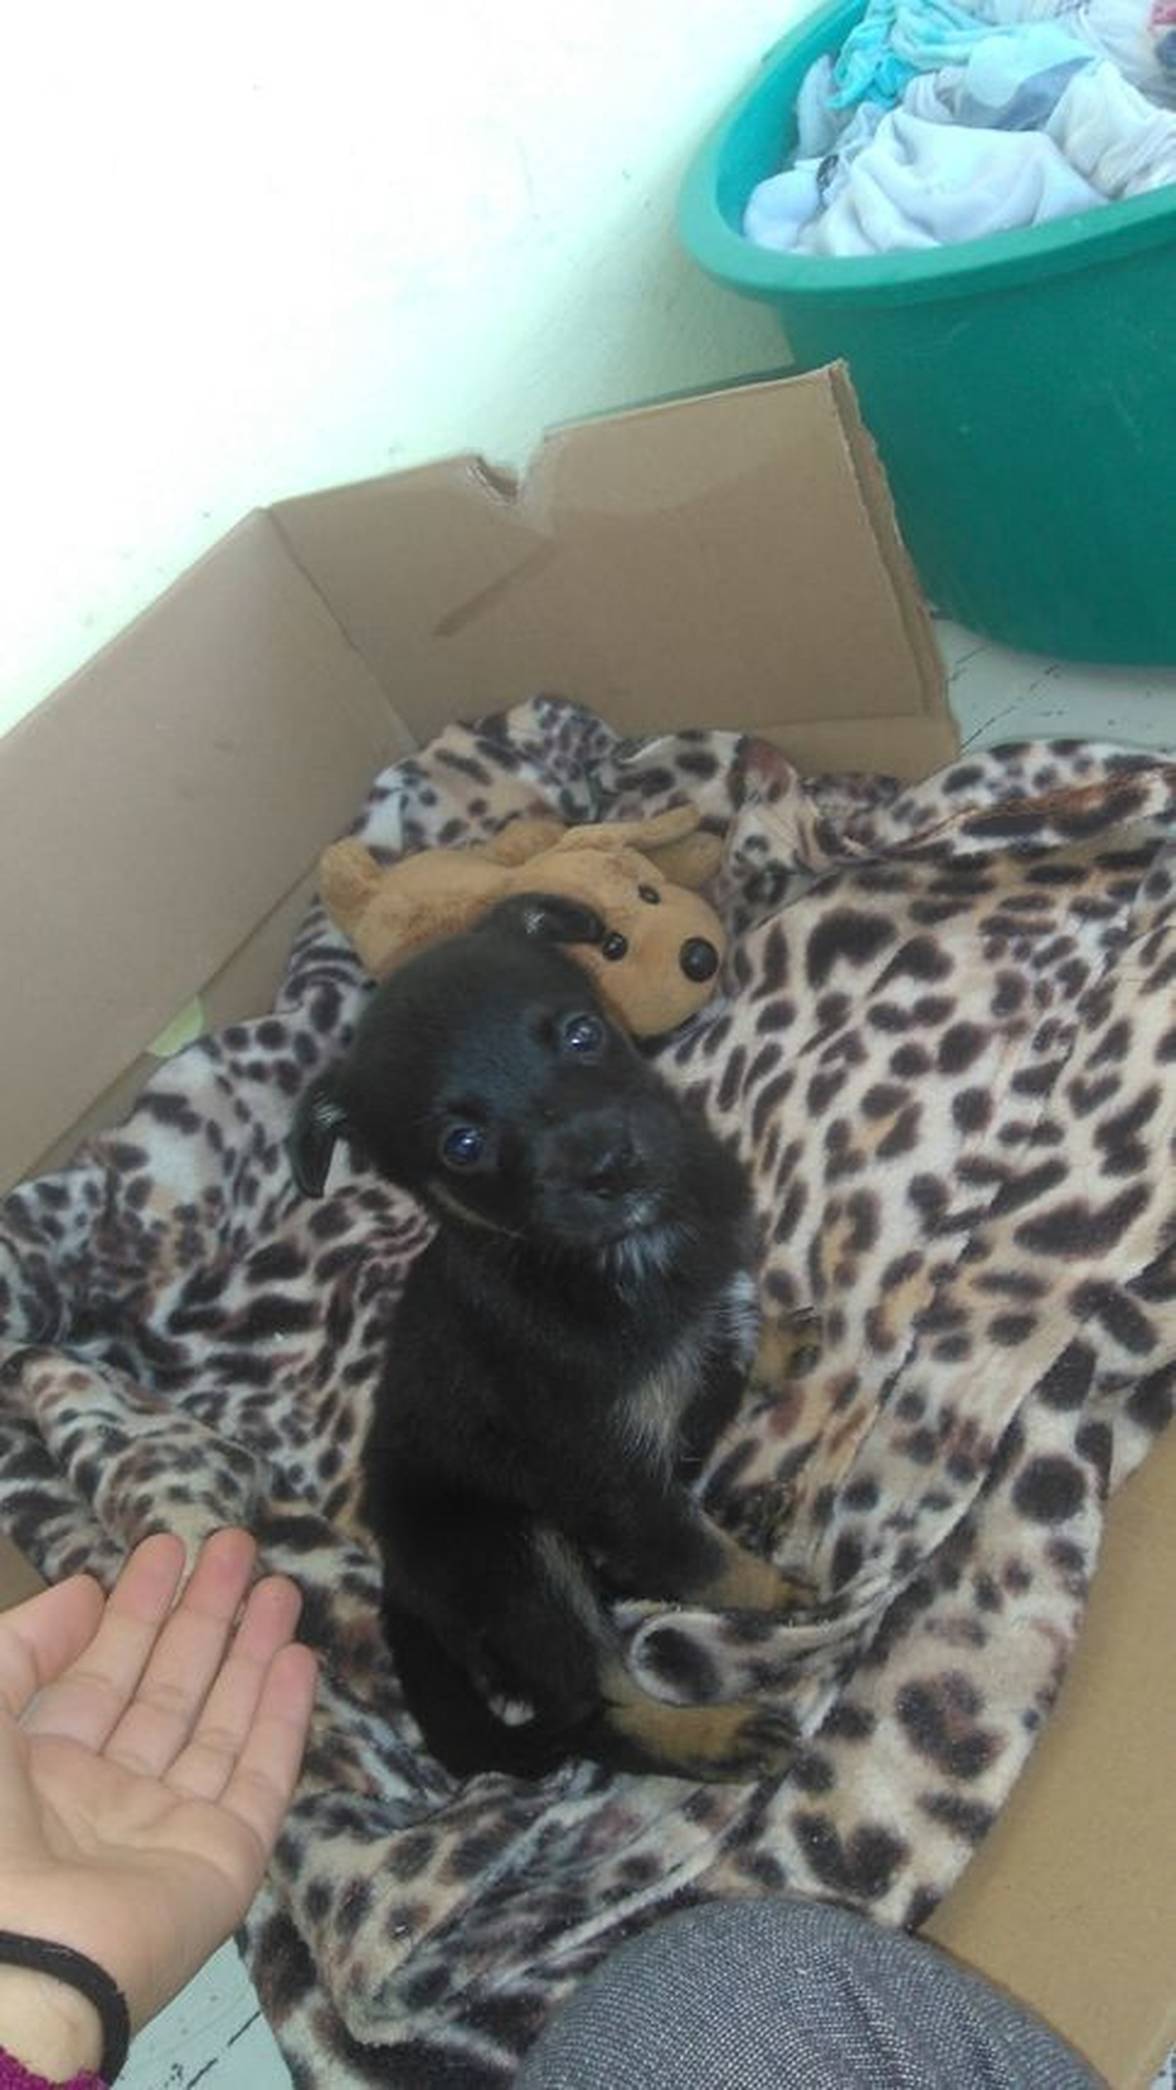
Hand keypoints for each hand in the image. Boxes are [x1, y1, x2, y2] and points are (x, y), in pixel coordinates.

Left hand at [0, 1529, 316, 2078]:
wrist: (15, 1962)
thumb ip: (21, 1648)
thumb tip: (84, 1592)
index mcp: (38, 1771)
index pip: (99, 1674)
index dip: (133, 1608)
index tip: (168, 1547)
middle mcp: (107, 1797)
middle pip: (167, 1689)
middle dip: (201, 1616)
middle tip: (236, 1546)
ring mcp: (170, 1829)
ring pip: (220, 1723)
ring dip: (250, 1652)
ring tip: (278, 1585)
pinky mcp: (225, 1859)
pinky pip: (261, 1775)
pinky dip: (283, 1717)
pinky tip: (298, 1658)